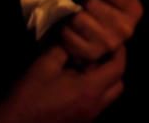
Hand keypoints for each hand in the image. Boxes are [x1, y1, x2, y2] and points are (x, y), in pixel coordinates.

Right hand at [0, 45, 125, 122]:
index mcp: (91, 89)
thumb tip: (75, 35)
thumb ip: (64, 48)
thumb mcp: (45, 65)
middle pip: (118, 84)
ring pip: (108, 96)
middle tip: (101, 53)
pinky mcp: (80, 122)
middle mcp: (95, 105)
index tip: (113, 38)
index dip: (119, 51)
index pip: (118, 67)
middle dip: (114, 66)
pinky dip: (94, 92)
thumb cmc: (29, 95)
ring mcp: (89, 117)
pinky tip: (76, 82)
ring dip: (104, 80)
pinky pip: (96, 105)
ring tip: (87, 67)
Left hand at [61, 0, 142, 63]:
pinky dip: (64, 31)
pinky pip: (69, 36)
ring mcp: (109, 44)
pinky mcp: (90, 55)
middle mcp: (127, 29)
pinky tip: (70, 29)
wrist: (95, 32)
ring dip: (72, 15)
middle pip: (93, 4)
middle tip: (83, 4)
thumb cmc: (104, 5)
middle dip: (84, 1)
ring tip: (77, 16)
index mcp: (135, 9)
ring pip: (79, 19)